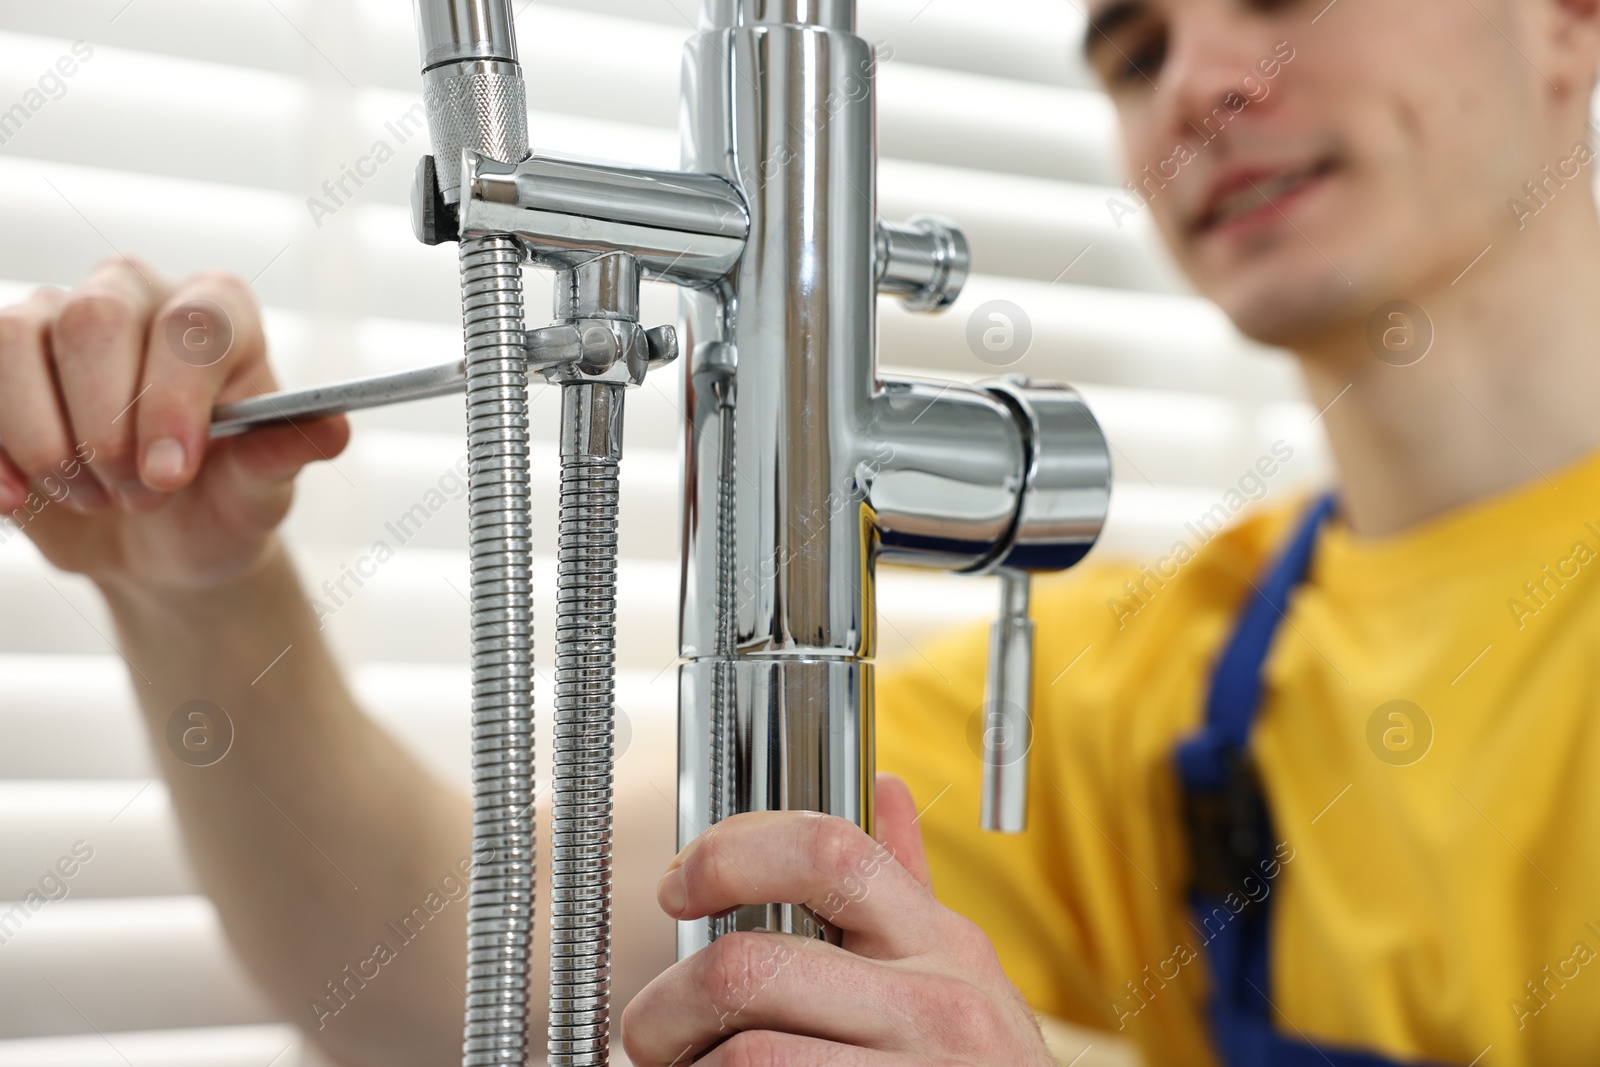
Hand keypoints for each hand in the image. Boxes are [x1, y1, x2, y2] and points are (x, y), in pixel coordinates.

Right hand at [0, 255, 348, 591]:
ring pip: (15, 339)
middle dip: (107, 424)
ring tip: (92, 498)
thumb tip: (333, 428)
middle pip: (94, 319)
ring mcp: (54, 318)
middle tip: (138, 495)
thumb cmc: (224, 502)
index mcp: (218, 312)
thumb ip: (285, 455)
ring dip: (47, 439)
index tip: (168, 474)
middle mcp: (135, 294)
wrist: (160, 545)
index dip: (173, 399)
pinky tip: (18, 499)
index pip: (191, 326)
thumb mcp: (263, 491)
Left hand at [621, 773, 1056, 1065]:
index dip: (731, 853)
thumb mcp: (962, 977)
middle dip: (667, 1003)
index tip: (680, 885)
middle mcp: (936, 1005)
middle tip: (650, 1029)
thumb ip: (908, 887)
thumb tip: (883, 787)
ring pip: (745, 1056)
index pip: (827, 851)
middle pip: (752, 968)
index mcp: (942, 941)